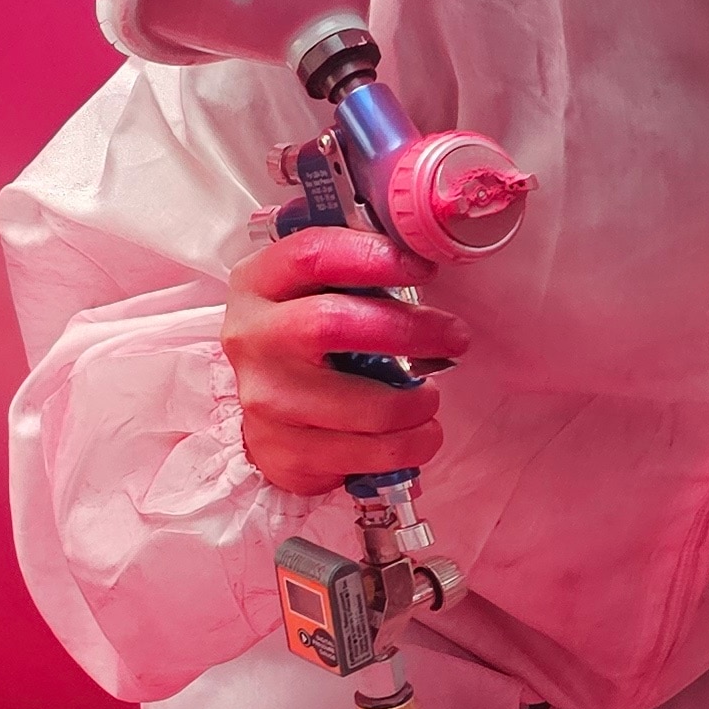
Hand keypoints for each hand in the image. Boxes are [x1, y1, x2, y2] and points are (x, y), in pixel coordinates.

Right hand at [221, 224, 468, 494]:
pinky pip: (369, 453)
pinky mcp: (287, 451)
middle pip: (336, 323)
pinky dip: (411, 444)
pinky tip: (418, 431)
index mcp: (258, 284)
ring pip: (367, 405)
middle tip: (455, 336)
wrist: (267, 419)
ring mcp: (266, 399)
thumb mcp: (311, 296)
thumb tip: (425, 264)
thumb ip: (355, 276)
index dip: (374, 257)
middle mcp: (253, 338)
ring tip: (430, 396)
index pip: (313, 255)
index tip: (422, 269)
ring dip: (419, 402)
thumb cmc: (305, 345)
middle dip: (411, 330)